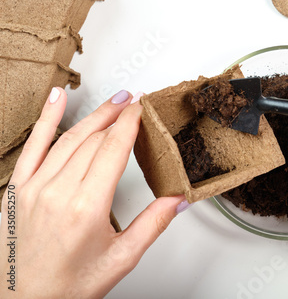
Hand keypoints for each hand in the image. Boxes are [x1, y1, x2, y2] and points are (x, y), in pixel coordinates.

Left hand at [0, 88, 187, 298]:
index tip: (141, 108)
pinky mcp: (18, 189)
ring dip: (93, 115)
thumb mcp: (121, 258)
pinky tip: (56, 99)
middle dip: (117, 116)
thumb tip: (177, 199)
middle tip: (133, 103)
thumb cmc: (68, 285)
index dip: (130, 123)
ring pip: (68, 138)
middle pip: (94, 139)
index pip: (113, 149)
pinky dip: (46, 119)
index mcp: (86, 207)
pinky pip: (33, 145)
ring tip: (112, 102)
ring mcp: (34, 188)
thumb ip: (152, 225)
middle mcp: (58, 192)